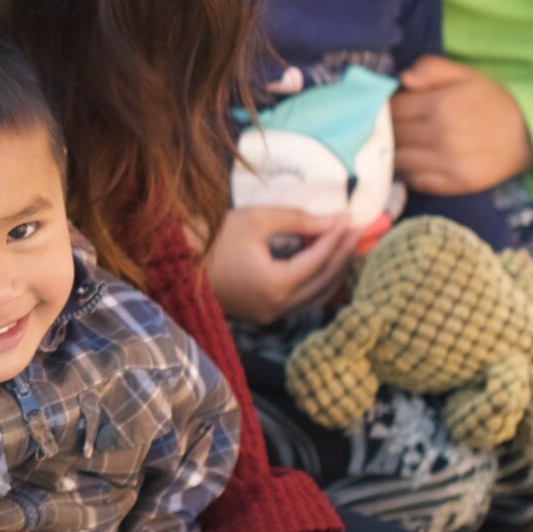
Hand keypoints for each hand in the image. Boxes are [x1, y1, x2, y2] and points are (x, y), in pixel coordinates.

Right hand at [205, 204, 357, 325]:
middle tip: (359, 231)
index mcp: (277, 285)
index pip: (320, 259)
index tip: (351, 216)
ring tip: (346, 246)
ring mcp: (270, 315)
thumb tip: (334, 221)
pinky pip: (301, 301)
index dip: (338, 236)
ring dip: (334, 272)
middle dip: (344, 255)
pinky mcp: (262, 315)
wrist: (173, 263)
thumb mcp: (256, 220)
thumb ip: (299, 220)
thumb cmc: (212, 237)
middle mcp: (278, 307)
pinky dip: (316, 283)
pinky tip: (323, 264)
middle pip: (326, 282)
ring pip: (317, 297)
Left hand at [392, 57, 532, 195]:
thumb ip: (432, 69)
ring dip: (394, 153)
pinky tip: (415, 162)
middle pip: (393, 136)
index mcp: (439, 105)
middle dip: (387, 130)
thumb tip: (403, 78)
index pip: (393, 109)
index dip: (385, 108)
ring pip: (399, 161)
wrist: (530, 134)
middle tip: (389, 129)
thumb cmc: (492, 101)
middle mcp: (440, 136)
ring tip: (399, 146)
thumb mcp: (466, 74)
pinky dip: (410, 173)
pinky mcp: (455, 184)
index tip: (387, 109)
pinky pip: (417, 181)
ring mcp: (447, 163)